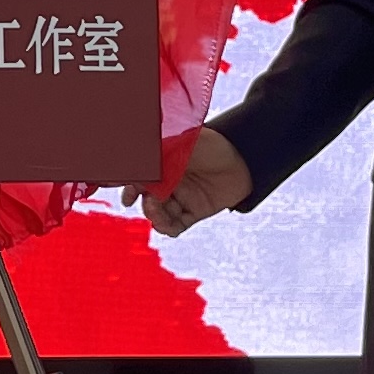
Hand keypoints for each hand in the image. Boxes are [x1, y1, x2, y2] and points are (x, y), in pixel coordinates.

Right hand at [131, 128, 251, 236]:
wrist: (245, 158)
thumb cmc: (213, 145)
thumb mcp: (182, 145)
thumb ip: (158, 154)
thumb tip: (136, 160)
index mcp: (164, 165)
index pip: (141, 180)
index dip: (131, 189)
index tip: (128, 197)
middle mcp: (171, 182)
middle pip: (148, 198)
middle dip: (145, 203)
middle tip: (149, 201)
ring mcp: (183, 198)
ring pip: (160, 214)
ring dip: (155, 216)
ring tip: (159, 212)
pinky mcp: (195, 212)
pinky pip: (177, 225)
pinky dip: (169, 228)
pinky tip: (167, 226)